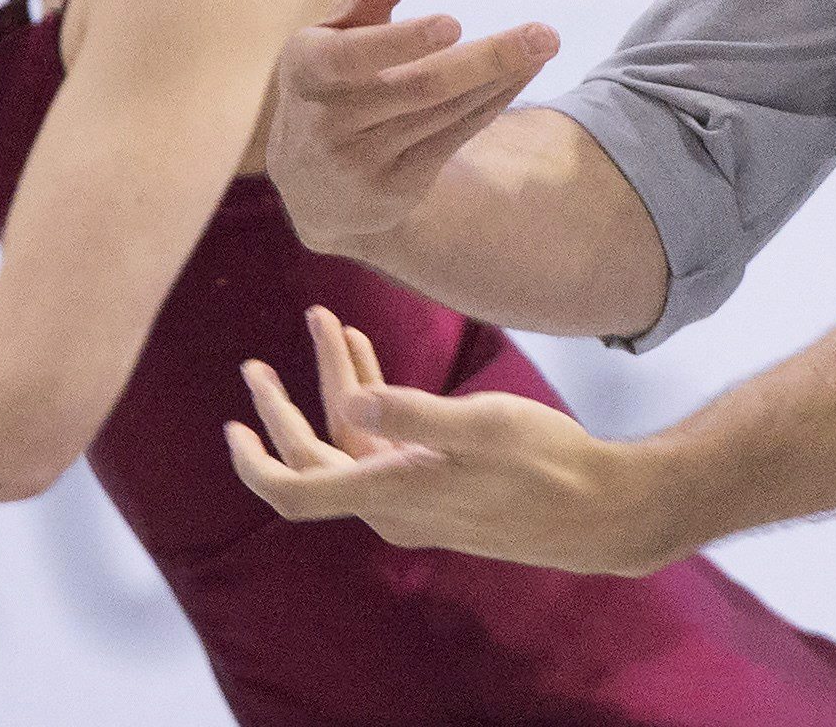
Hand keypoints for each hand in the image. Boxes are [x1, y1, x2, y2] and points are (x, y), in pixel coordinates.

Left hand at [226, 307, 676, 576]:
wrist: (603, 509)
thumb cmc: (549, 465)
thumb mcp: (485, 427)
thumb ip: (415, 414)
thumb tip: (350, 402)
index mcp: (393, 494)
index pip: (297, 490)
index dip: (256, 461)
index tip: (232, 425)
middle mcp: (393, 506)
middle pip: (316, 457)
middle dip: (283, 406)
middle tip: (254, 363)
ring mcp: (415, 499)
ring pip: (352, 443)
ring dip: (334, 388)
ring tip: (328, 326)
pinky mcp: (437, 487)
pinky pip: (383, 445)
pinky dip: (370, 400)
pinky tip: (370, 356)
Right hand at [264, 0, 558, 253]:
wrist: (311, 187)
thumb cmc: (329, 85)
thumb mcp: (334, 38)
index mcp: (305, 69)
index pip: (354, 57)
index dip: (403, 42)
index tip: (453, 24)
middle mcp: (327, 120)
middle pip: (421, 87)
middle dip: (488, 60)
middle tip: (544, 34)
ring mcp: (361, 161)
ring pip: (446, 112)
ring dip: (502, 77)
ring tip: (545, 44)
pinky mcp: (395, 188)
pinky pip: (455, 137)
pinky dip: (493, 103)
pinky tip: (524, 73)